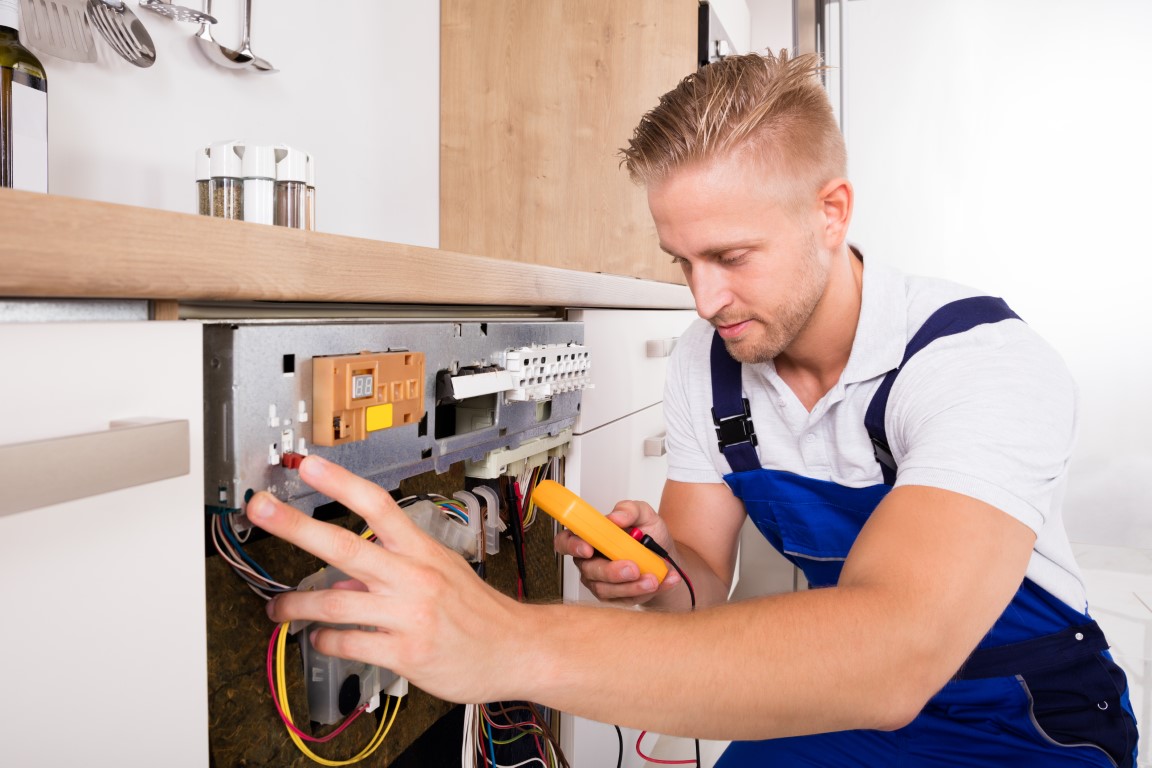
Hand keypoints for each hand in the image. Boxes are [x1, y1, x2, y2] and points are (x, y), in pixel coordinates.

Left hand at [248, 455, 528, 704]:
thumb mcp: (442, 573)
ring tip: (278, 608)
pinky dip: (325, 641)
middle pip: (345, 545)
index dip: (340, 482)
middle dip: (295, 526)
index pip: (377, 505)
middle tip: (262, 509)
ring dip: (296, 605)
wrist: (515, 649)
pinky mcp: (405, 652)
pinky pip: (348, 643)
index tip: (309, 464)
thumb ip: (394, 569)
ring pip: (334, 603)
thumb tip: (349, 578)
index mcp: (422, 550)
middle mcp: (413, 577)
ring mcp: (408, 615)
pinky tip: (321, 639)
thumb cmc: (478, 612)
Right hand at [553, 499, 680, 604]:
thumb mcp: (644, 514)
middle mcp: (590, 561)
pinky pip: (626, 599)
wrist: (666, 557)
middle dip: (611, 571)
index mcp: (590, 537)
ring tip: (654, 578)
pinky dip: (646, 591)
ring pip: (607, 590)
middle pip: (589, 570)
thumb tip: (616, 517)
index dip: (571, 546)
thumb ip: (629, 510)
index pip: (565, 542)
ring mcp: (601, 582)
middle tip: (633, 568)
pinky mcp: (616, 597)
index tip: (588, 549)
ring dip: (632, 586)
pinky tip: (662, 581)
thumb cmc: (649, 534)